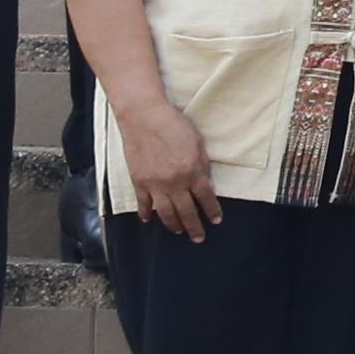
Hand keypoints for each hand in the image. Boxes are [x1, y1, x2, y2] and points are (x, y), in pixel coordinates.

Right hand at [112, 91, 216, 242]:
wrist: (144, 116)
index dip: (212, 211)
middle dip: (194, 227)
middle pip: (187, 211)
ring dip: (173, 225)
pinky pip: (143, 204)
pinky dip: (146, 213)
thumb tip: (205, 183)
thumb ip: (202, 165)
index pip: (206, 198)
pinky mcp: (139, 181)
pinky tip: (149, 220)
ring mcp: (155, 184)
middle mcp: (175, 182)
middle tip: (198, 237)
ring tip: (179, 231)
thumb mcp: (197, 142)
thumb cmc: (174, 124)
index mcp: (193, 171)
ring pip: (166, 213)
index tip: (216, 220)